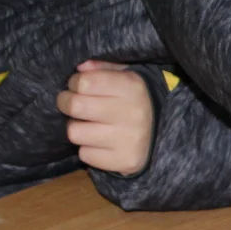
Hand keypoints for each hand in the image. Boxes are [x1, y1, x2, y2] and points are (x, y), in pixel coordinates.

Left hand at [56, 60, 153, 175]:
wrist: (163, 134)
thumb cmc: (134, 100)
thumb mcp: (124, 76)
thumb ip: (101, 69)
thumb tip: (80, 68)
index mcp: (131, 87)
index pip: (83, 82)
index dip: (74, 83)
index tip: (79, 87)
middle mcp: (132, 112)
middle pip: (74, 106)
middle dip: (66, 103)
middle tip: (74, 105)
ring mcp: (128, 139)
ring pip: (74, 133)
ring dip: (77, 129)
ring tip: (89, 125)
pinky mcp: (124, 161)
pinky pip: (85, 155)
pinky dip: (89, 149)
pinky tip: (101, 143)